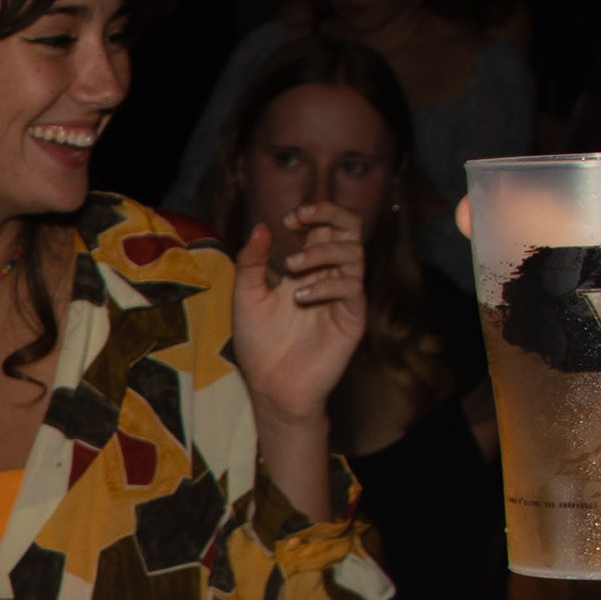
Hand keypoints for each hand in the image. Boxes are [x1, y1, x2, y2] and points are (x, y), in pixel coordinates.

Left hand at [228, 201, 369, 428]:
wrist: (271, 386)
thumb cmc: (260, 343)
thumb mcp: (246, 296)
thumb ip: (251, 262)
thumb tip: (260, 227)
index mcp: (309, 267)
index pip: (327, 225)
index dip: (315, 212)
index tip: (287, 221)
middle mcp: (331, 276)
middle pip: (351, 229)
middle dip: (329, 214)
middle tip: (298, 221)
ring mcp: (344, 297)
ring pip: (354, 254)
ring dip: (320, 252)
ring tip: (290, 268)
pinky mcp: (351, 319)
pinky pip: (351, 289)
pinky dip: (326, 285)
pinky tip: (300, 297)